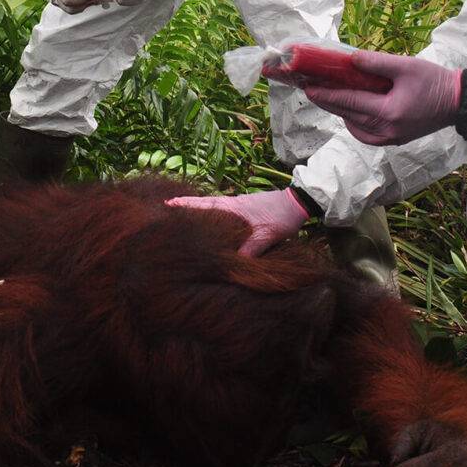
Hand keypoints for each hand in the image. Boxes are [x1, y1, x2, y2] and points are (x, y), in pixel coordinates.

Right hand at [165, 188, 308, 256]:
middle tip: (168, 209)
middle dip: (187, 207)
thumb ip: (251, 248)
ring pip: (213, 208)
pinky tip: (213, 226)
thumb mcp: (267, 234)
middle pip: (204, 204)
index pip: (203, 204)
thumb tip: (234, 263)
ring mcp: (239, 206)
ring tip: (185, 219)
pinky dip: (213, 216)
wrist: (299, 203)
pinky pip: (224, 213)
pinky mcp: (247, 211)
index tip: (166, 205)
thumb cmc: (282, 215)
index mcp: (232, 206)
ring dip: (199, 211)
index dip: (185, 205)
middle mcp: (232, 204)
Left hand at [303, 50, 461, 145]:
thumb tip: (350, 59)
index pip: (350, 102)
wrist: (459, 102)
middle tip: (311, 91)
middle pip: (348, 115)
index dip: (327, 95)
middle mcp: (387, 131)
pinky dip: (355, 124)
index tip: (309, 88)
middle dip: (328, 102)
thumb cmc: (435, 81)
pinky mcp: (394, 141)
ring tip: (329, 98)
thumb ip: (377, 63)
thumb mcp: (406, 66)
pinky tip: (351, 112)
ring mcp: (390, 139)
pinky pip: (366, 134)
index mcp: (389, 112)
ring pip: (355, 127)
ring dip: (341, 112)